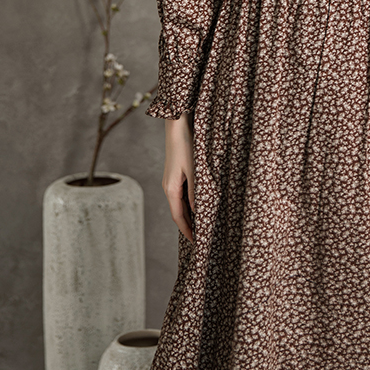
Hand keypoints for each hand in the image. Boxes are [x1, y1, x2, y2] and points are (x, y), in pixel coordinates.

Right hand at [162, 114, 194, 243]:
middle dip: (188, 226)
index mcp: (171, 189)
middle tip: (201, 238)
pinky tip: (198, 205)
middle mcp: (168, 187)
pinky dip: (188, 204)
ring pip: (179, 204)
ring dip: (189, 215)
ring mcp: (170, 181)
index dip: (187, 231)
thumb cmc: (186, 146)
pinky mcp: (174, 175)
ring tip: (201, 226)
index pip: (178, 217)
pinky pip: (181, 194)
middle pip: (178, 213)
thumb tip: (198, 212)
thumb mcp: (195, 171)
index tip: (196, 243)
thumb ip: (196, 192)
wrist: (177, 126)